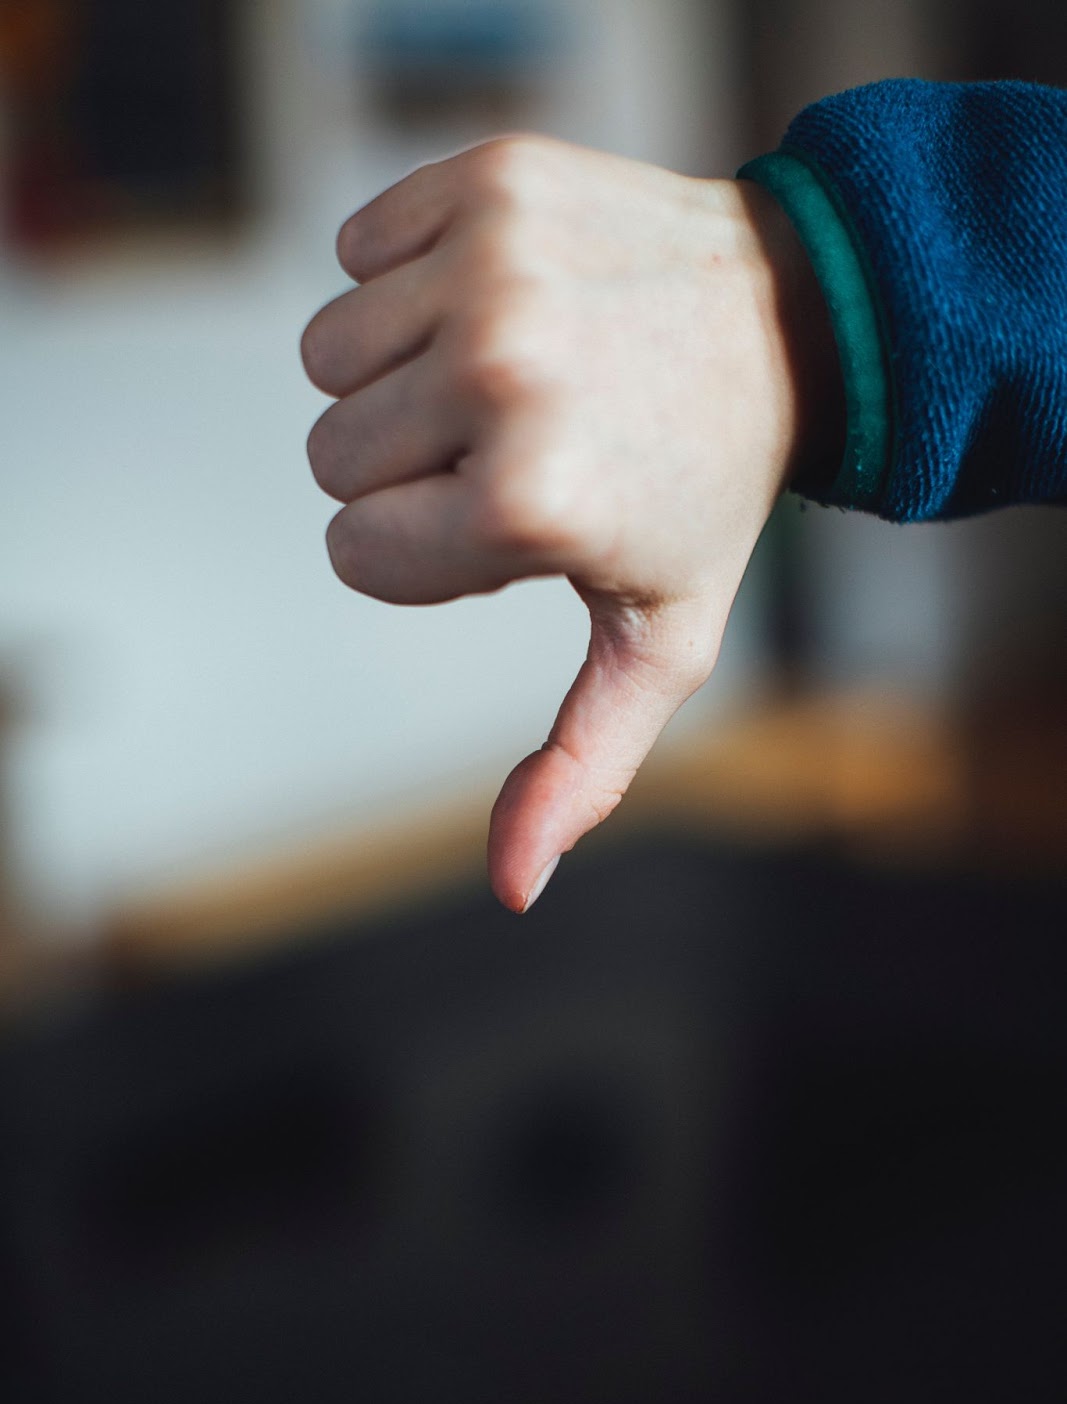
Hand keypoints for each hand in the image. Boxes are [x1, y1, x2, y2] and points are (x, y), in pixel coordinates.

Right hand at [302, 135, 839, 911]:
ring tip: (514, 373)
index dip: (425, 552)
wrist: (794, 316)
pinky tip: (504, 299)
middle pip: (328, 456)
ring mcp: (488, 265)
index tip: (512, 521)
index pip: (355, 552)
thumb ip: (579, 767)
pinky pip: (352, 251)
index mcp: (528, 503)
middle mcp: (498, 375)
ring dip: (400, 376)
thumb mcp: (659, 644)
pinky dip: (405, 280)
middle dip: (409, 468)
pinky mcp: (482, 177)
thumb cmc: (711, 493)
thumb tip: (512, 888)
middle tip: (523, 442)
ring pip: (327, 356)